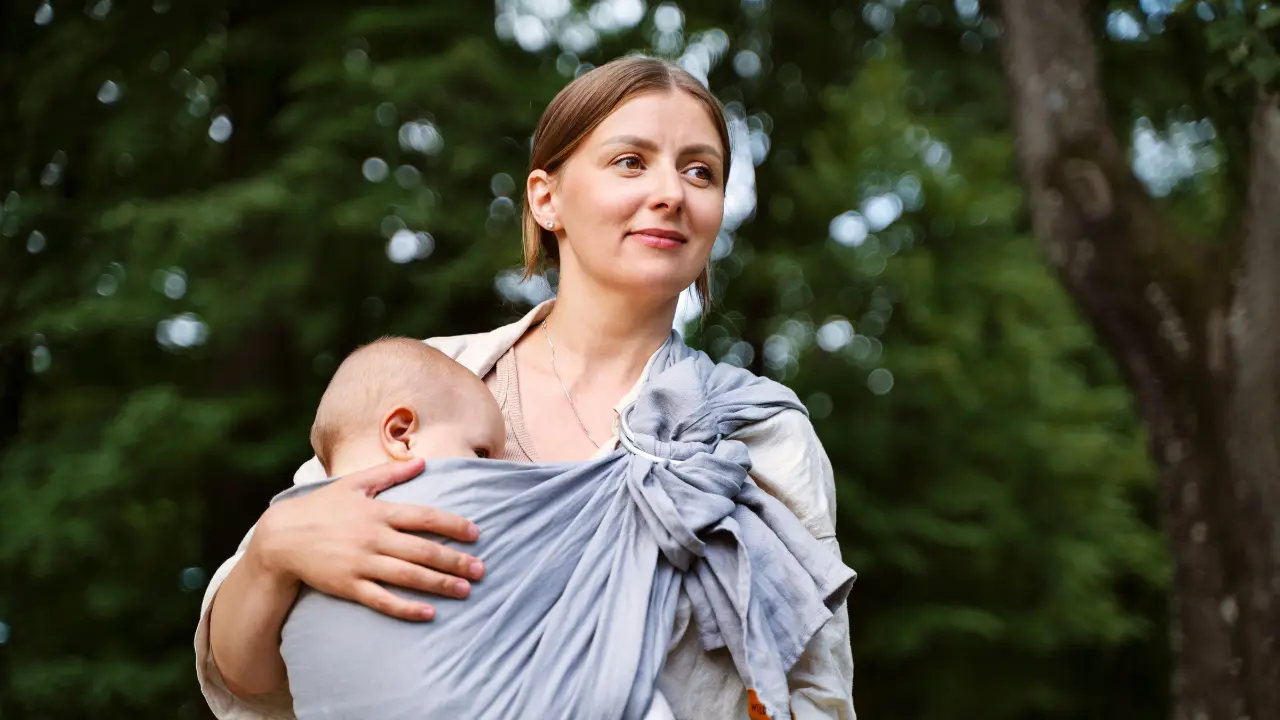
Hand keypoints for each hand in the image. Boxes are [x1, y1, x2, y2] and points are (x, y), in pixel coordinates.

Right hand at [247, 458, 484, 620]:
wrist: (280, 537)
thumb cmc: (320, 507)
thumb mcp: (354, 484)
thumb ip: (390, 474)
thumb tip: (422, 461)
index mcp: (378, 511)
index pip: (424, 517)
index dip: (453, 525)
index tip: (476, 533)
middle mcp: (373, 537)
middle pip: (423, 550)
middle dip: (455, 561)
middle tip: (482, 569)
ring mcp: (361, 563)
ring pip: (408, 576)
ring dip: (439, 584)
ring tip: (465, 590)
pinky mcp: (348, 586)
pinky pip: (383, 600)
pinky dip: (406, 608)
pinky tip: (428, 613)